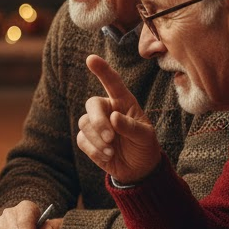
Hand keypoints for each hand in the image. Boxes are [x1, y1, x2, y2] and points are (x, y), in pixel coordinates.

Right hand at [77, 55, 162, 184]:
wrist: (138, 169)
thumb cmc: (144, 146)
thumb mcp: (146, 137)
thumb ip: (131, 126)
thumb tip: (113, 117)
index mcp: (123, 102)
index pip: (113, 83)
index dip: (102, 70)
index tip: (91, 59)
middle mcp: (107, 109)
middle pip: (92, 104)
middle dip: (98, 121)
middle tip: (110, 137)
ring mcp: (95, 124)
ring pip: (84, 123)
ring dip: (98, 139)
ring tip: (112, 151)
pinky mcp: (87, 139)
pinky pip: (82, 139)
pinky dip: (94, 149)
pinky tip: (107, 156)